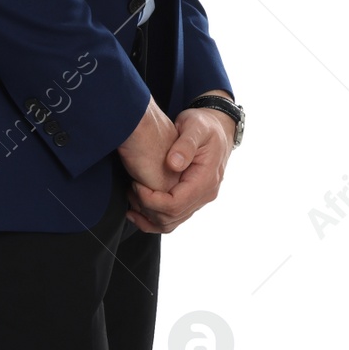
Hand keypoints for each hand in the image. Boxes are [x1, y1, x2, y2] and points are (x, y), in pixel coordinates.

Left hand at [124, 105, 234, 233]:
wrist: (218, 128)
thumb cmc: (205, 125)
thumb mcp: (195, 127)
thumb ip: (186, 144)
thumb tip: (173, 164)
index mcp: (206, 179)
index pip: (175, 204)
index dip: (151, 200)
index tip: (136, 184)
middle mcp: (206, 194)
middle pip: (171, 217)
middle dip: (146, 207)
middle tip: (130, 188)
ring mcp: (200, 199)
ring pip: (171, 223)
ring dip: (148, 217)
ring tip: (131, 200)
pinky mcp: (192, 199)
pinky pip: (172, 219)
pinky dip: (153, 219)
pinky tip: (138, 210)